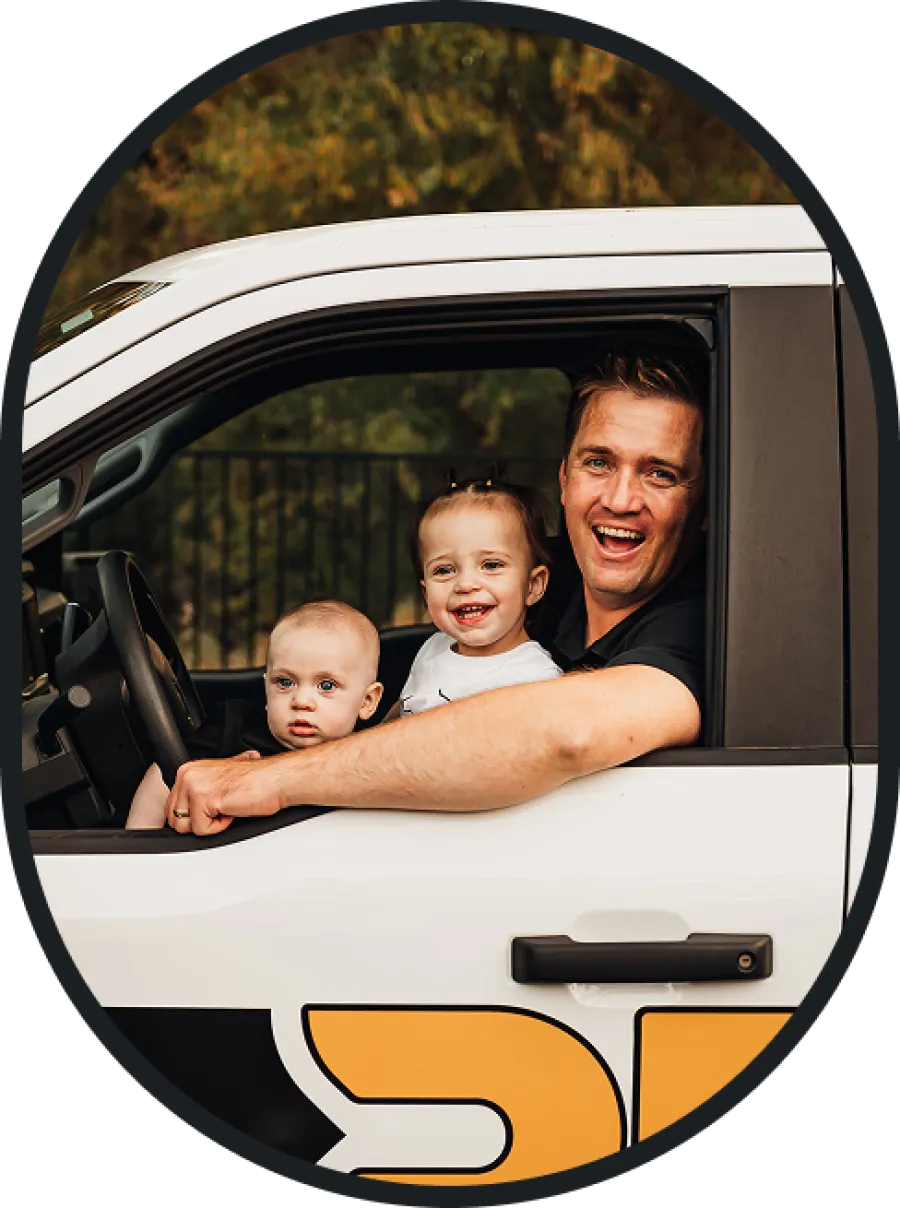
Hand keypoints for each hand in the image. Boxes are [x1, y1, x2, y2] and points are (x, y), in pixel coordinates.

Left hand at [165, 749, 282, 834]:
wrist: (275, 780)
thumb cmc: (255, 782)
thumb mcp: (216, 783)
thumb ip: (197, 792)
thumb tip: (184, 813)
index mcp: (188, 770)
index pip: (172, 807)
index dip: (193, 816)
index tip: (212, 809)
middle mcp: (187, 775)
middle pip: (175, 820)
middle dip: (199, 822)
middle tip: (221, 808)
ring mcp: (194, 786)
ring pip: (185, 827)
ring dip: (209, 824)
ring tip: (226, 807)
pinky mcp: (204, 799)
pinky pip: (201, 831)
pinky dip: (219, 827)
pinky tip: (232, 810)